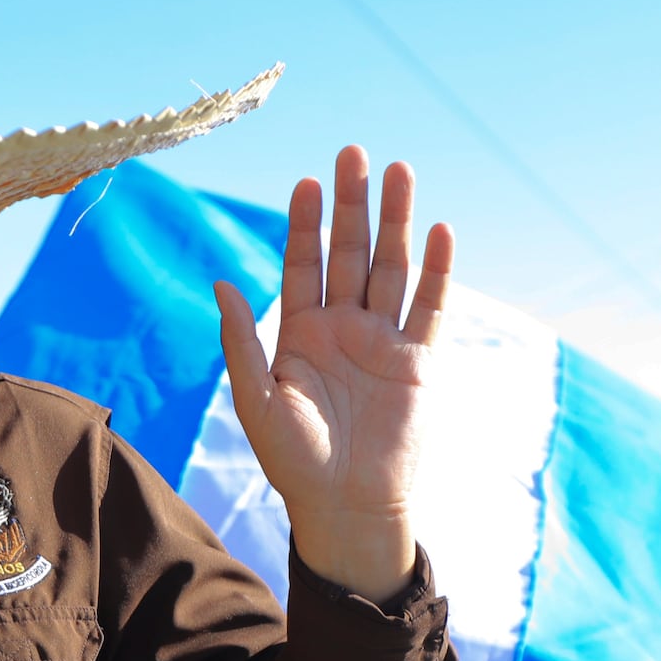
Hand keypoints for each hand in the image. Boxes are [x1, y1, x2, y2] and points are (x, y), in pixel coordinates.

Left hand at [215, 150, 450, 601]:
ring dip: (396, 221)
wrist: (346, 507)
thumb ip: (241, 342)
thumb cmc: (294, 463)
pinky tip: (439, 230)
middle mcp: (342, 328)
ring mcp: (382, 341)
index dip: (304, 225)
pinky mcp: (417, 361)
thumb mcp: (256, 401)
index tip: (306, 182)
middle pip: (349, 254)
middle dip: (351, 205)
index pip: (303, 265)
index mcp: (299, 334)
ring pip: (391, 268)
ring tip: (401, 171)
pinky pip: (430, 307)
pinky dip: (437, 270)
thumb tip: (221, 281)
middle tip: (354, 153)